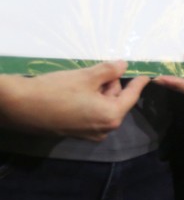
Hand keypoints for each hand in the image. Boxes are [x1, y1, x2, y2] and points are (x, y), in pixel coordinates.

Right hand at [0, 62, 148, 141]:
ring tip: (84, 79)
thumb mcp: (86, 76)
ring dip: (99, 91)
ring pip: (103, 106)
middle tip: (99, 70)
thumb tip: (124, 65)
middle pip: (116, 101)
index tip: (147, 75)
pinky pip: (90, 114)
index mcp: (111, 116)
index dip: (138, 83)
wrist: (19, 107)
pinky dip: (89, 101)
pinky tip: (76, 90)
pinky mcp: (75, 133)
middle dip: (111, 84)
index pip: (131, 96)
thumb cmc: (55, 91)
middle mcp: (103, 129)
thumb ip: (109, 70)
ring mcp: (89, 134)